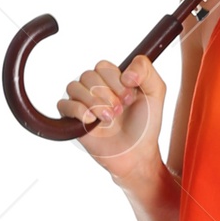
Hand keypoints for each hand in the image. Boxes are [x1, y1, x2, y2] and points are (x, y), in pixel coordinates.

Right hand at [58, 52, 165, 183]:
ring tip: (109, 118)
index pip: (103, 66)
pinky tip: (92, 121)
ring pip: (74, 87)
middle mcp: (96, 89)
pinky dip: (78, 110)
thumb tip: (125, 72)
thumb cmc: (146, 125)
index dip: (115, 81)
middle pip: (88, 75)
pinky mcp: (73, 119)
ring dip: (93, 102)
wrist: (137, 154)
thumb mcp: (156, 92)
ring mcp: (83, 103)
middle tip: (119, 111)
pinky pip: (64, 104)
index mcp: (112, 79)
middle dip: (105, 94)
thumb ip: (146, 69)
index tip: (130, 98)